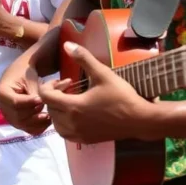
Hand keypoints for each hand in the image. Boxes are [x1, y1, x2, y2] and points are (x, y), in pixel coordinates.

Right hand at [0, 54, 49, 134]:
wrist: (22, 73)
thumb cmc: (25, 73)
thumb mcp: (30, 79)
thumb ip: (34, 94)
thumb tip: (40, 104)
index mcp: (1, 92)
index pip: (14, 103)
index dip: (28, 103)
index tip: (40, 99)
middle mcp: (2, 106)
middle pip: (18, 115)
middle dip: (33, 111)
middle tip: (45, 104)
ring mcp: (8, 115)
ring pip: (22, 124)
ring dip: (37, 121)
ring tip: (49, 114)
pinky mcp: (16, 121)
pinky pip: (26, 129)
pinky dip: (38, 128)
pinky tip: (47, 121)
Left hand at [40, 42, 157, 143]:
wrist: (140, 120)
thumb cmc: (122, 96)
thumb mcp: (103, 73)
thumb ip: (83, 58)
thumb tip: (66, 44)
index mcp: (73, 107)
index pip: (45, 96)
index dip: (49, 86)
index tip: (64, 81)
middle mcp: (72, 123)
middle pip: (49, 109)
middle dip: (54, 96)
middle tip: (69, 88)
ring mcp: (78, 134)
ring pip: (55, 122)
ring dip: (57, 111)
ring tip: (70, 100)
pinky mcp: (86, 140)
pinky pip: (65, 133)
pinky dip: (64, 124)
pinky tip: (75, 115)